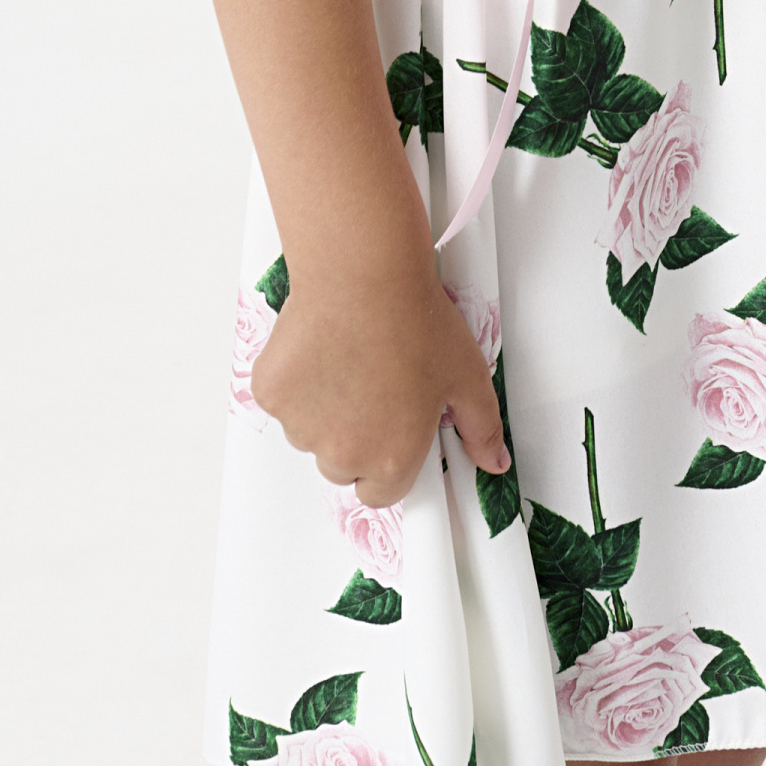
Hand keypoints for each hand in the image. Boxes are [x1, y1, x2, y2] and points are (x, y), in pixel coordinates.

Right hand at [251, 255, 508, 507]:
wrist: (364, 273)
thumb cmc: (415, 321)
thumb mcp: (468, 376)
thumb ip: (482, 427)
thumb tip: (494, 462)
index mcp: (390, 460)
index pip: (382, 492)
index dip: (389, 458)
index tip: (394, 425)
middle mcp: (341, 455)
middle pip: (343, 465)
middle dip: (355, 434)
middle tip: (374, 382)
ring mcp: (300, 426)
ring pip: (309, 432)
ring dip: (323, 408)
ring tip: (349, 355)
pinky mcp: (270, 394)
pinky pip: (282, 399)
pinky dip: (296, 379)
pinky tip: (321, 343)